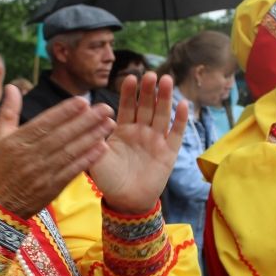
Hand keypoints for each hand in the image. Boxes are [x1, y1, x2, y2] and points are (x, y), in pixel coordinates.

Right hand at [0, 85, 115, 218]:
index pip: (45, 123)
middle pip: (62, 135)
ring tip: (109, 124)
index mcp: (18, 141)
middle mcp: (30, 155)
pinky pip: (72, 171)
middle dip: (86, 120)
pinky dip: (87, 159)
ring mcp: (42, 173)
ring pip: (70, 151)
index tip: (84, 101)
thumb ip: (8, 111)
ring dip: (92, 137)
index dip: (65, 111)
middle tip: (106, 108)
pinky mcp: (51, 188)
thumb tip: (13, 86)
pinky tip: (102, 148)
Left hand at [88, 72, 188, 213]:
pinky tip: (183, 104)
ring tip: (166, 80)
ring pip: (161, 114)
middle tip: (151, 74)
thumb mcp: (97, 158)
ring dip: (164, 98)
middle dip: (148, 90)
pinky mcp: (169, 152)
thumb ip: (95, 139)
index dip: (129, 93)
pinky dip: (180, 120)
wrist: (126, 201)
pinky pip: (176, 133)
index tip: (130, 78)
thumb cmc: (108, 180)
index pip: (126, 106)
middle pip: (146, 106)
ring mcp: (156, 140)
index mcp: (123, 130)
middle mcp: (140, 131)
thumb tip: (92, 119)